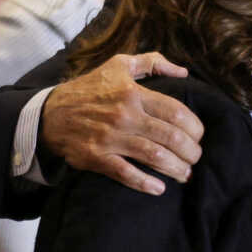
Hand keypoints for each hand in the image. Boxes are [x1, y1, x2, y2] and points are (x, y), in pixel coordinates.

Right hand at [42, 53, 203, 195]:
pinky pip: (126, 174)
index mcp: (134, 93)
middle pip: (171, 137)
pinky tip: (160, 188)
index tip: (200, 135)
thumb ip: (152, 62)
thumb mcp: (119, 65)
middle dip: (191, 151)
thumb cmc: (89, 88)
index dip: (195, 127)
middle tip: (196, 157)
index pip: (176, 112)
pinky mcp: (97, 157)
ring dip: (176, 168)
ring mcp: (110, 138)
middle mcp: (125, 115)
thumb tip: (183, 72)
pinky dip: (146, 183)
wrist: (51, 113)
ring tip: (185, 174)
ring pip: (154, 157)